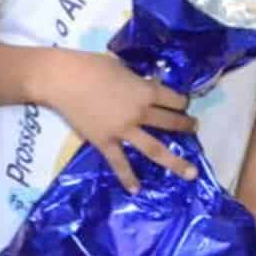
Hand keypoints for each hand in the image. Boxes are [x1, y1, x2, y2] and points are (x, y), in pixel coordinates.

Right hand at [37, 48, 197, 190]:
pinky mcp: (105, 142)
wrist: (62, 80)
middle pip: (169, 123)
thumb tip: (143, 87)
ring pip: (154, 149)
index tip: (184, 103)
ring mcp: (123, 131)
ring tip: (191, 171)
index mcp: (145, 91)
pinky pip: (119, 163)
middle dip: (185, 126)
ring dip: (174, 161)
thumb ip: (136, 81)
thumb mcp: (121, 67)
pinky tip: (136, 190)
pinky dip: (127, 177)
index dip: (182, 101)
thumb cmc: (91, 66)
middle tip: (193, 128)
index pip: (173, 99)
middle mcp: (139, 113)